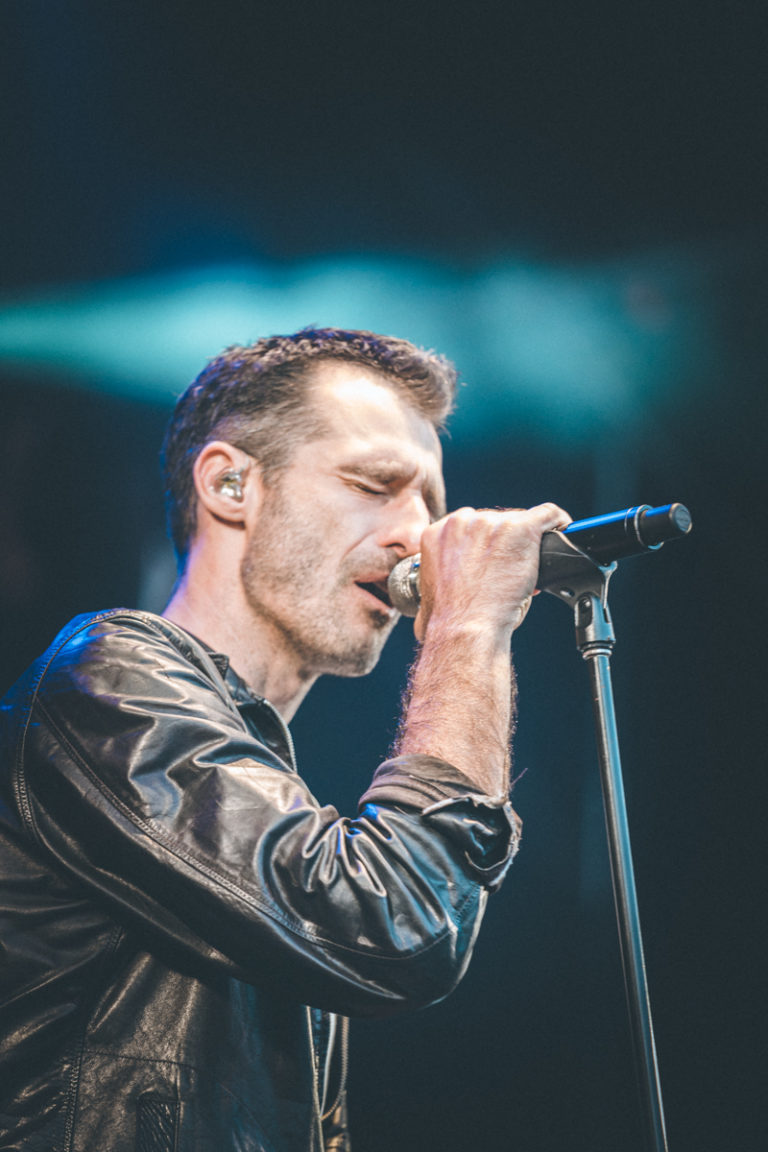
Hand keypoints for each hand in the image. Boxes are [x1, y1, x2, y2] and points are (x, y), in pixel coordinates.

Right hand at [414, 503, 570, 641]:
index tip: (493, 564)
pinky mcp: (521, 528)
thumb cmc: (450, 620)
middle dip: (505, 546)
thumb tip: (436, 605)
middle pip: (495, 523)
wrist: (465, 627)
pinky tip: (562, 533)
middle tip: (512, 575)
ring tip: (528, 573)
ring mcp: (492, 522)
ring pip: (519, 522)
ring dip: (526, 545)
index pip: (470, 528)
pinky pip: (548, 514)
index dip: (485, 546)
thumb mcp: (430, 594)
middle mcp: (462, 521)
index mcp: (437, 533)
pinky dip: (558, 523)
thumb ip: (438, 581)